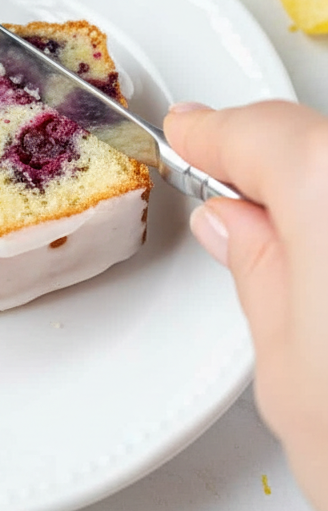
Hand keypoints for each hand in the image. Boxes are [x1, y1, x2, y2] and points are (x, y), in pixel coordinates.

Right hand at [165, 100, 327, 510]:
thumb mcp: (295, 378)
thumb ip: (261, 276)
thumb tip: (242, 231)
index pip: (266, 133)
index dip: (219, 133)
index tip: (195, 133)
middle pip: (324, 146)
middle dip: (278, 166)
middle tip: (234, 202)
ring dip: (326, 203)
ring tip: (302, 257)